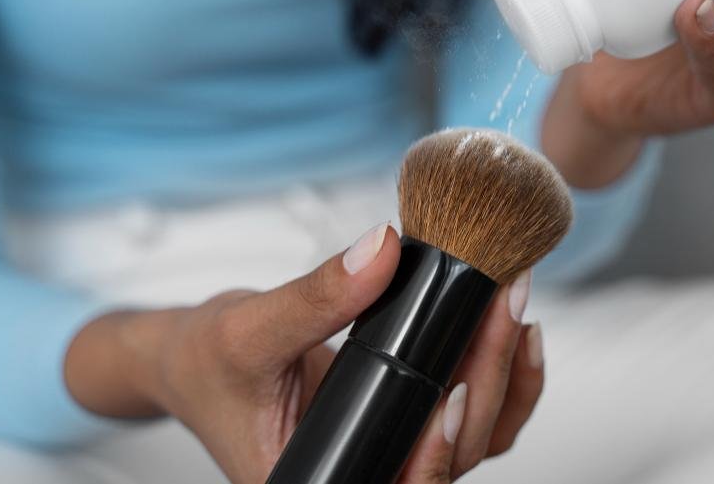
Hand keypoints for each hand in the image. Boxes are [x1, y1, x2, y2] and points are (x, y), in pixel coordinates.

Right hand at [65, 224, 542, 482]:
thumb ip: (315, 296)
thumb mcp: (246, 328)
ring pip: (475, 436)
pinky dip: (498, 371)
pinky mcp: (409, 417)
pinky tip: (512, 326)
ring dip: (503, 372)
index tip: (454, 395)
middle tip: (501, 308)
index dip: (434, 453)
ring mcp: (394, 449)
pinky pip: (471, 410)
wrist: (200, 357)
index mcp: (319, 481)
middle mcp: (367, 473)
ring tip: (512, 306)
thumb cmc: (207, 365)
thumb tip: (380, 252)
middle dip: (486, 380)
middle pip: (451, 456)